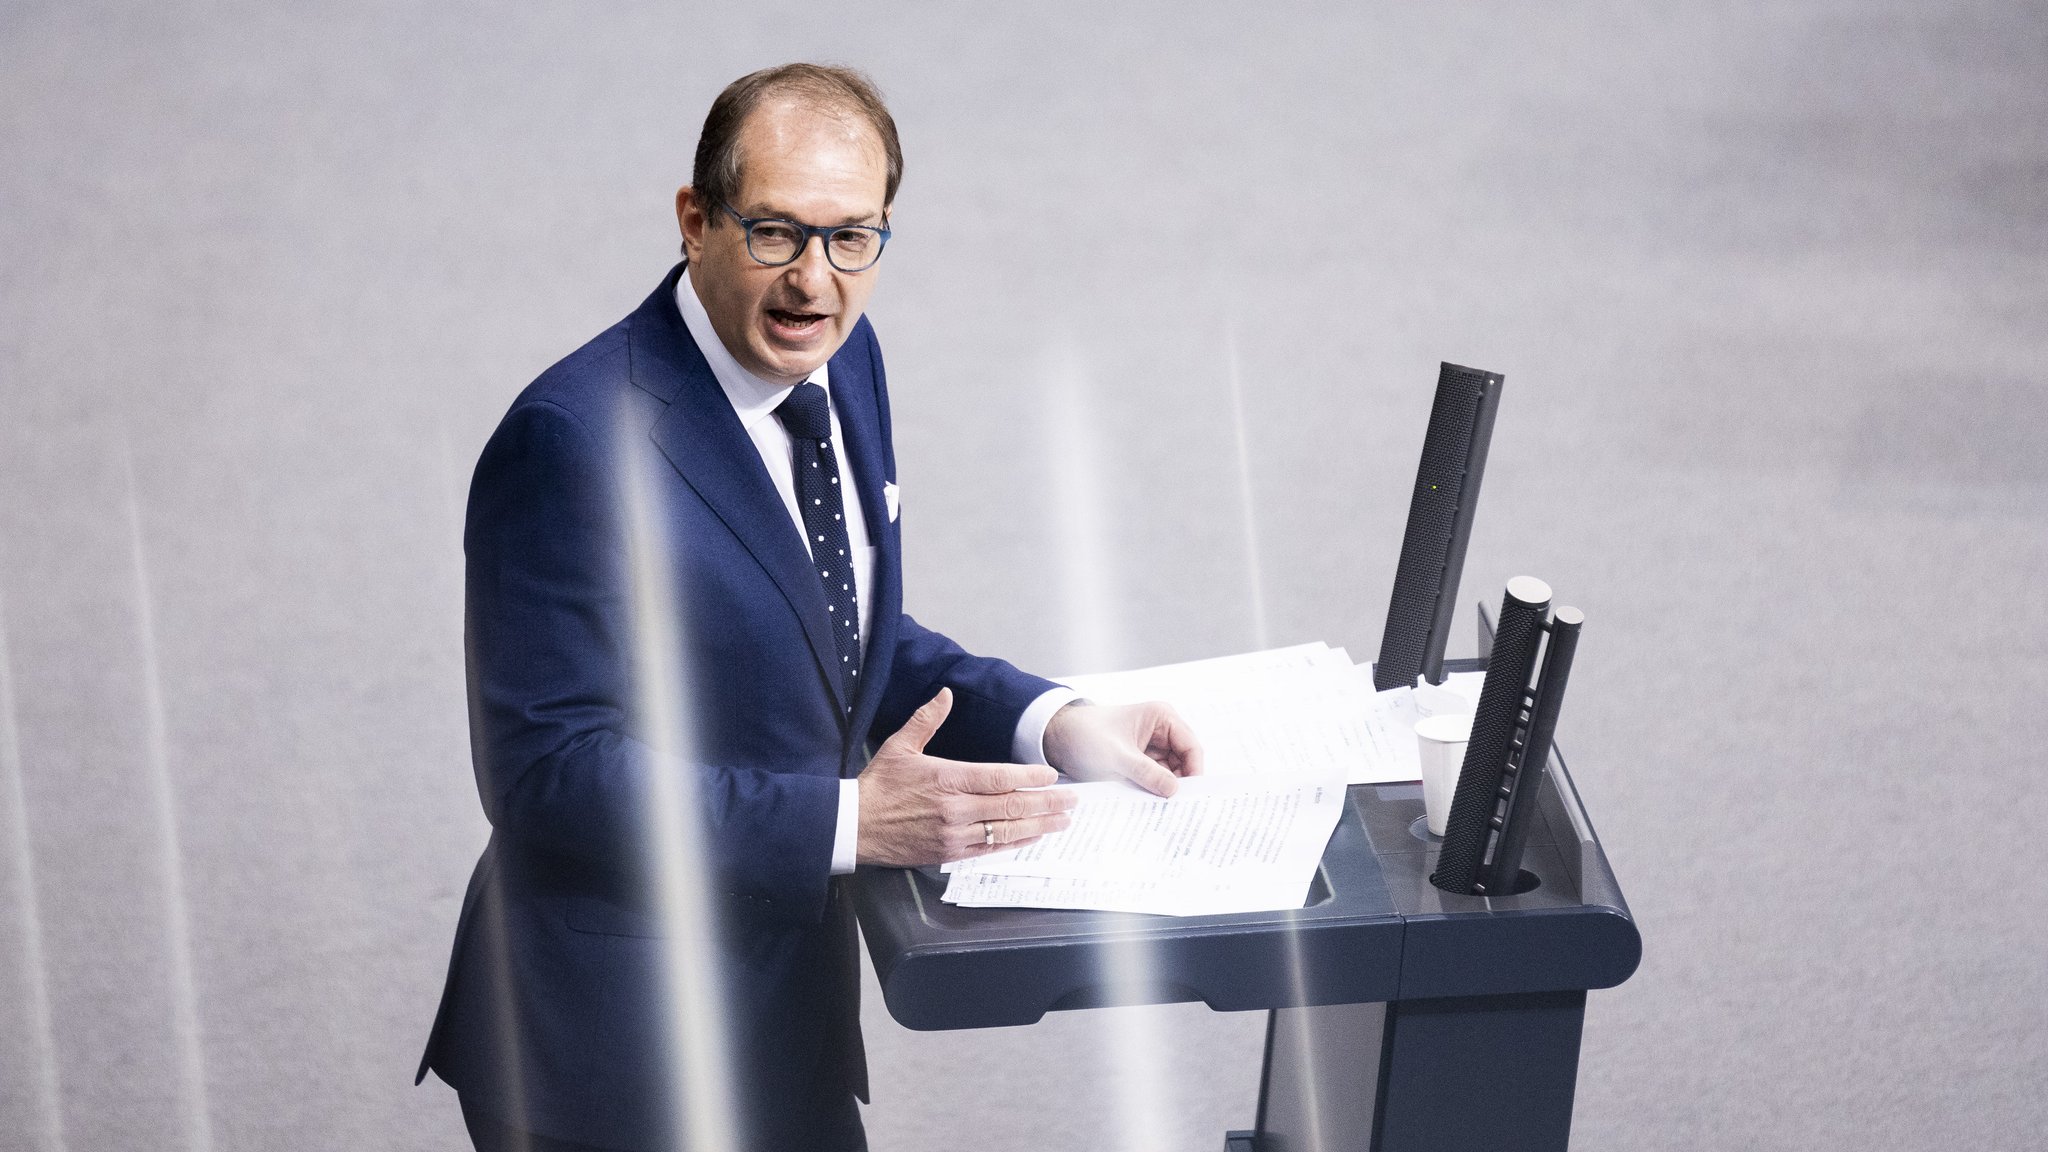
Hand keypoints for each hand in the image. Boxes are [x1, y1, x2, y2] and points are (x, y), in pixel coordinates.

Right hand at [857, 689, 1079, 867]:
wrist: (853, 827)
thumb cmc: (878, 787)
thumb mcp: (900, 746)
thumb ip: (927, 719)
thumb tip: (946, 695)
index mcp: (946, 778)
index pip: (999, 777)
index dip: (1030, 777)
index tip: (1052, 775)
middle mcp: (954, 808)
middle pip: (1010, 805)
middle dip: (1046, 802)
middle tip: (1071, 799)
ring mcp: (953, 833)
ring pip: (1006, 830)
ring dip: (1039, 824)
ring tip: (1062, 820)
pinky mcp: (949, 853)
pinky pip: (990, 849)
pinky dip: (1015, 842)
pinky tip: (1032, 836)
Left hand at [1041, 700, 1203, 796]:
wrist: (1056, 738)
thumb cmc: (1085, 735)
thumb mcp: (1117, 756)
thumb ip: (1147, 773)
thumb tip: (1175, 791)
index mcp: (1161, 717)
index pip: (1191, 746)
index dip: (1194, 771)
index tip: (1190, 795)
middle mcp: (1161, 730)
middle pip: (1184, 762)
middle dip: (1180, 783)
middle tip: (1177, 808)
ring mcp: (1151, 747)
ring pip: (1170, 773)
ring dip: (1165, 789)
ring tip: (1162, 808)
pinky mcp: (1140, 761)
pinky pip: (1154, 778)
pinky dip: (1153, 790)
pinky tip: (1150, 803)